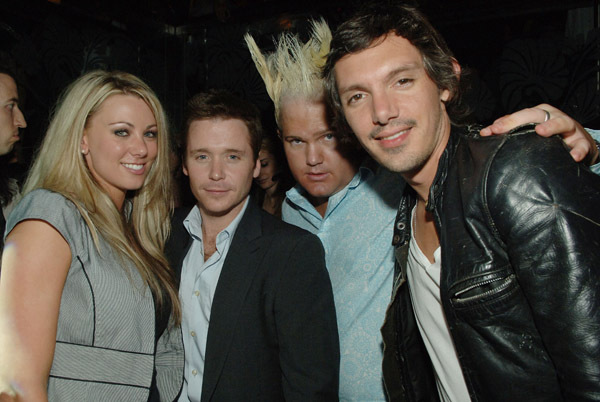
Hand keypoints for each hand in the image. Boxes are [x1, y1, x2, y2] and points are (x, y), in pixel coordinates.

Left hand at [480, 104, 597, 163]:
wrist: (579, 145)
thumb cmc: (551, 137)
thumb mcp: (532, 130)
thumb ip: (512, 129)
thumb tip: (489, 131)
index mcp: (539, 114)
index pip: (519, 115)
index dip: (503, 122)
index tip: (489, 131)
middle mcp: (553, 117)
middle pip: (536, 114)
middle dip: (518, 120)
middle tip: (503, 129)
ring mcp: (569, 128)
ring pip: (562, 123)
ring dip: (551, 126)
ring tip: (541, 132)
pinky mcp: (582, 142)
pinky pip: (582, 145)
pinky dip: (578, 150)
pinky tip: (572, 156)